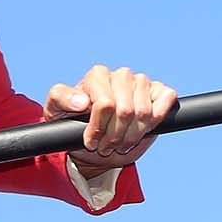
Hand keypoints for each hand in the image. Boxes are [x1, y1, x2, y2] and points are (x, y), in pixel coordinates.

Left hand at [44, 65, 176, 174]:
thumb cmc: (72, 122)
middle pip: (125, 110)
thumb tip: (82, 101)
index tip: (91, 142)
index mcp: (97, 75)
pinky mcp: (160, 92)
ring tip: (119, 144)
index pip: (105, 104)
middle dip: (115, 136)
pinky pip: (166, 102)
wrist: (95, 139)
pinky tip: (140, 132)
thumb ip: (61, 99)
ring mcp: (142, 82)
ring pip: (145, 112)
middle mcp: (121, 75)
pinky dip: (154, 123)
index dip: (99, 128)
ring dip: (132, 136)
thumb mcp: (55, 111)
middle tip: (106, 147)